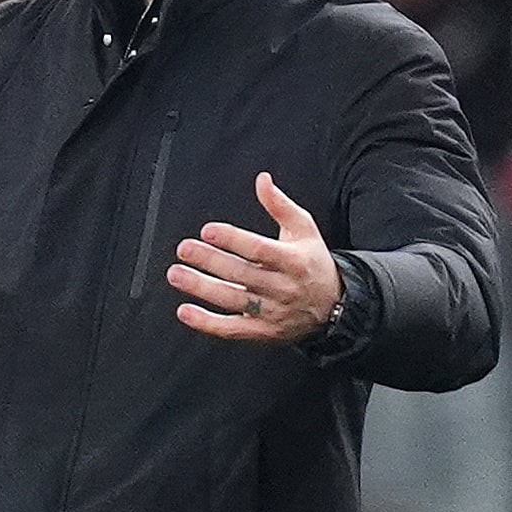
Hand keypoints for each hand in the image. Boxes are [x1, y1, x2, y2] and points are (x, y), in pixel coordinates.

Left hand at [168, 172, 342, 343]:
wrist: (334, 306)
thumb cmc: (312, 262)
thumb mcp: (304, 230)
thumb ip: (280, 205)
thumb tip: (261, 179)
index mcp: (293, 260)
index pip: (259, 250)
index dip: (233, 239)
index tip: (208, 230)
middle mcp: (283, 287)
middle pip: (241, 274)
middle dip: (209, 261)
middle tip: (184, 249)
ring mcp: (273, 312)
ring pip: (232, 300)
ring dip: (201, 288)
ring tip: (176, 274)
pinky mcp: (263, 332)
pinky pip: (232, 329)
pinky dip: (207, 323)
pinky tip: (185, 311)